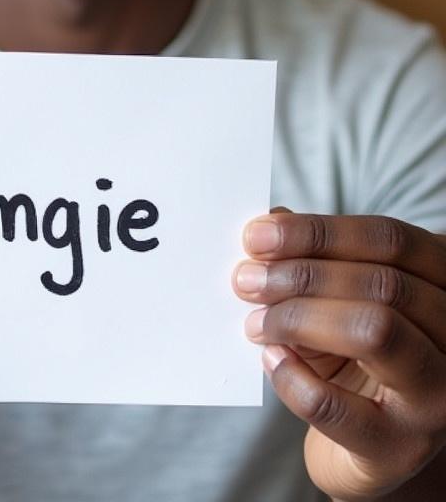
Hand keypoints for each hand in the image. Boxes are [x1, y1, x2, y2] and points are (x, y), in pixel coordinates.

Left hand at [233, 211, 445, 499]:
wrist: (371, 447)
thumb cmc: (354, 359)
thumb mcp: (339, 301)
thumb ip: (313, 260)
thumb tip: (270, 222)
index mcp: (445, 285)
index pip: (392, 241)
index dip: (320, 232)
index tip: (258, 234)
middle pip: (384, 283)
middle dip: (302, 274)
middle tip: (245, 278)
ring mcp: (438, 396)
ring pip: (375, 330)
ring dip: (298, 317)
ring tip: (255, 320)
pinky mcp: (399, 448)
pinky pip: (338, 406)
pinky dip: (293, 378)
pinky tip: (271, 360)